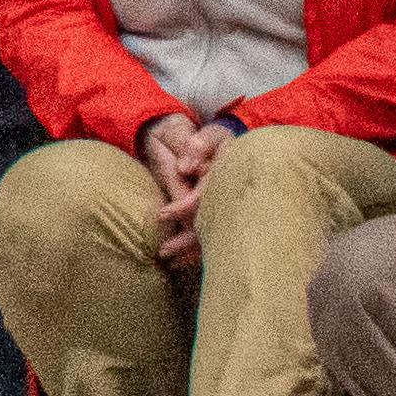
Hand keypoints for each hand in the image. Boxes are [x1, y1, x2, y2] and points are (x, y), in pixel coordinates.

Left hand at [138, 111, 221, 268]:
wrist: (220, 144)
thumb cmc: (211, 139)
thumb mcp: (206, 134)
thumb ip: (197, 145)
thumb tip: (185, 168)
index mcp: (228, 174)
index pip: (206, 195)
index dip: (185, 206)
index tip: (163, 214)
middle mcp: (231, 195)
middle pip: (212, 222)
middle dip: (188, 239)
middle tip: (164, 251)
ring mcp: (229, 208)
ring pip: (214, 233)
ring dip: (191, 248)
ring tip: (168, 259)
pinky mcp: (224, 216)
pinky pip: (214, 235)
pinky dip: (198, 249)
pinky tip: (182, 260)